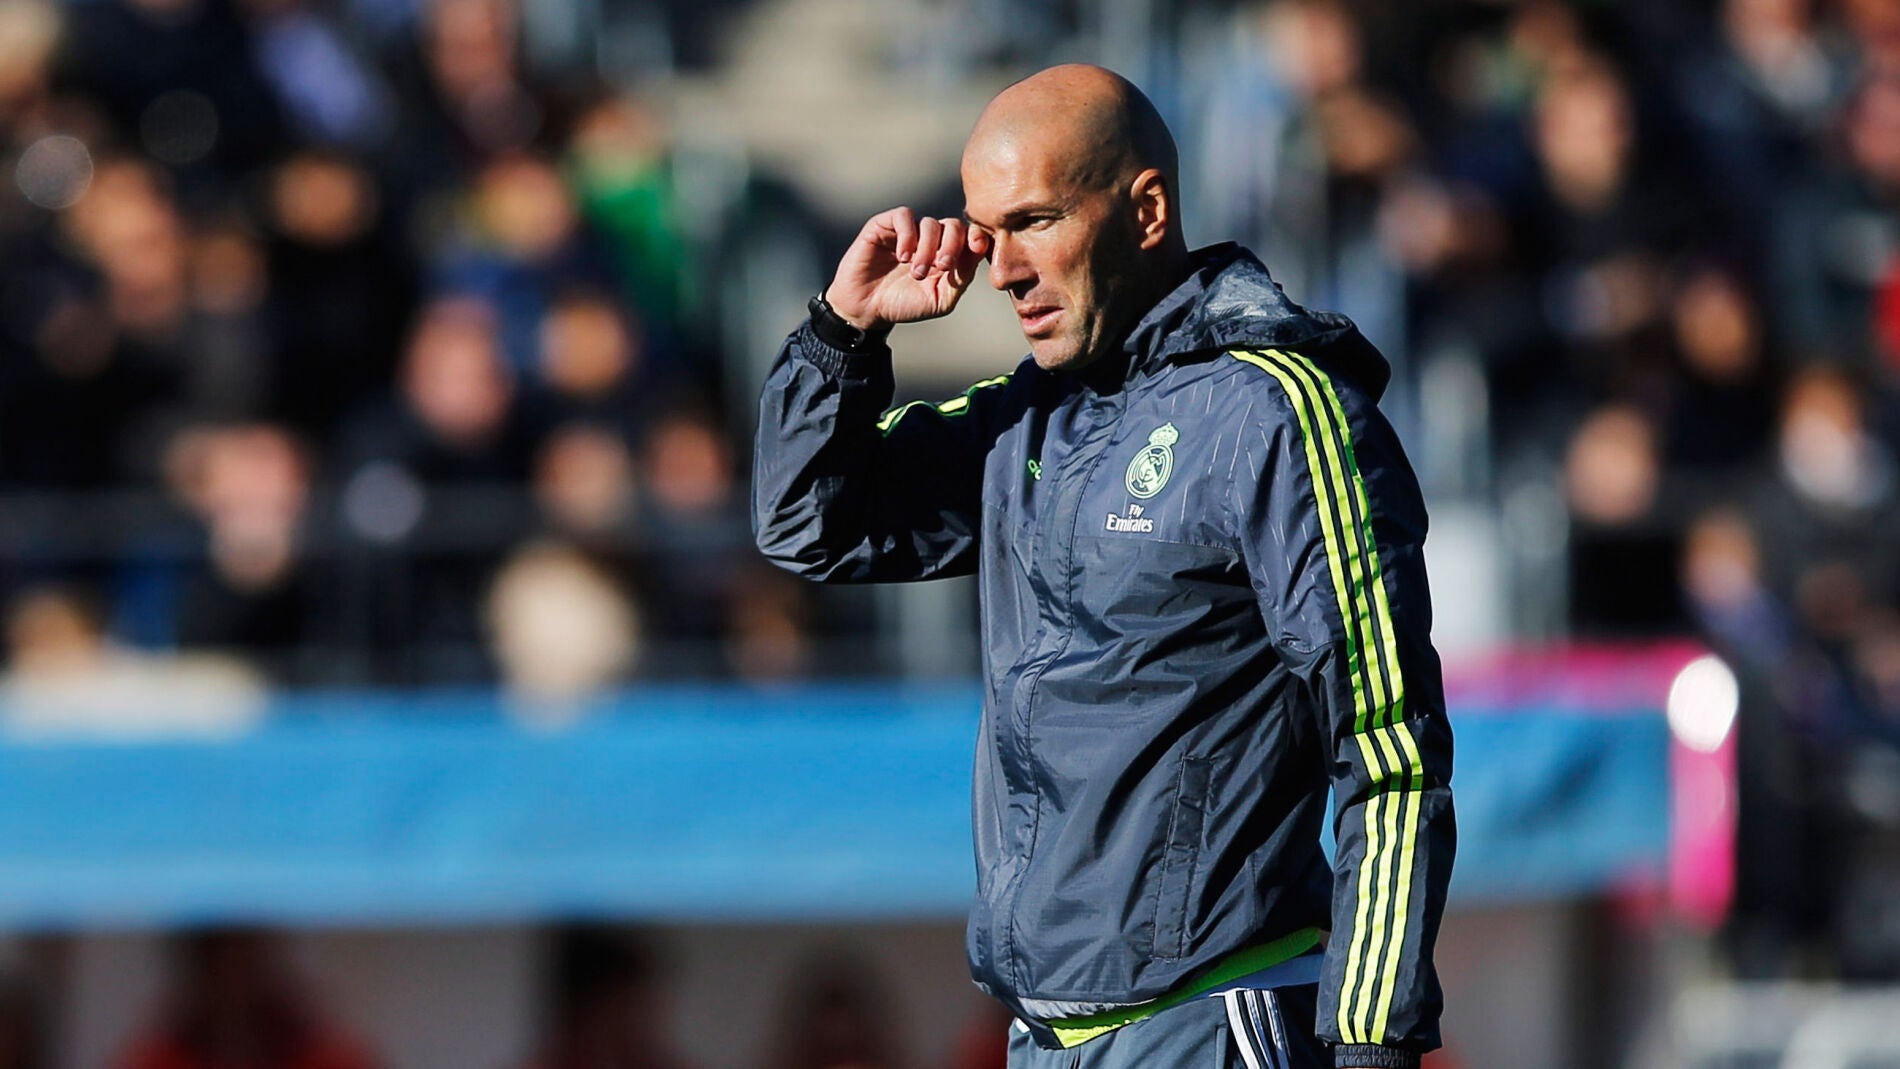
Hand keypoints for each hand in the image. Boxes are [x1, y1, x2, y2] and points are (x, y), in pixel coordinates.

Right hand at [824, 207, 990, 332]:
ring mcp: (908, 231)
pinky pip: (904, 216)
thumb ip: (962, 278)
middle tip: (943, 266)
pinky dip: (908, 235)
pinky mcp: (885, 225)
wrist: (867, 309)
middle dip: (952, 245)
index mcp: (947, 254)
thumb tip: (978, 253)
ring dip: (927, 248)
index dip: (976, 238)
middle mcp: (930, 239)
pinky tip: (904, 256)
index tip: (977, 248)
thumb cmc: (904, 305)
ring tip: (916, 272)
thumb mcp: (940, 300)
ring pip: (930, 223)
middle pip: (953, 225)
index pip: (969, 236)